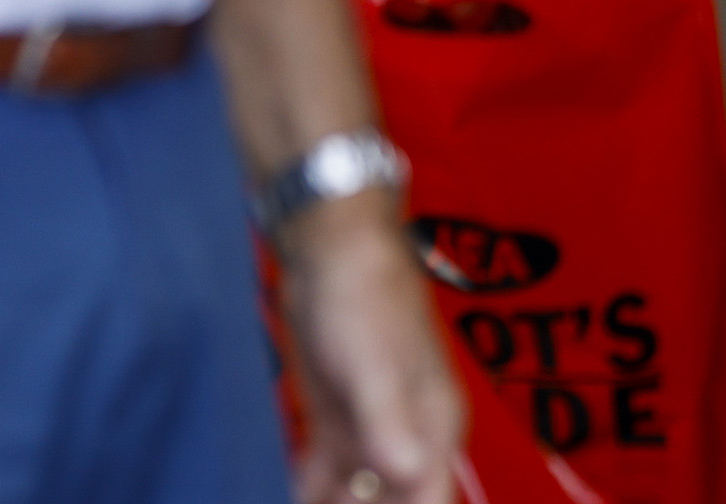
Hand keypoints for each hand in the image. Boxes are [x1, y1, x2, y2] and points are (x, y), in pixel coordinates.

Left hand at [281, 200, 465, 503]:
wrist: (333, 246)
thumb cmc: (366, 299)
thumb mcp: (376, 365)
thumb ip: (389, 421)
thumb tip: (407, 472)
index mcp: (434, 426)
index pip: (431, 500)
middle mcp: (410, 436)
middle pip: (396, 503)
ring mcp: (372, 429)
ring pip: (361, 494)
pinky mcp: (337, 419)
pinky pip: (329, 474)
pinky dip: (314, 492)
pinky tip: (291, 497)